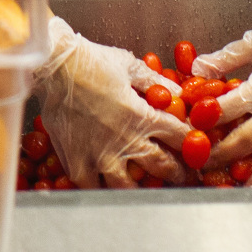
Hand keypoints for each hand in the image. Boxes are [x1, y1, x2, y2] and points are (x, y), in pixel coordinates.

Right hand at [33, 16, 191, 187]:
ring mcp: (100, 156)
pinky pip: (93, 187)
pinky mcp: (77, 162)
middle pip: (162, 166)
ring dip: (142, 189)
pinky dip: (101, 189)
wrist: (54, 67)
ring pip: (129, 187)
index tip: (196, 149)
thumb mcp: (129, 65)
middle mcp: (125, 141)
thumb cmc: (92, 61)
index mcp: (142, 116)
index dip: (191, 143)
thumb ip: (155, 82)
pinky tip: (105, 187)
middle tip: (183, 177)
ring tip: (147, 190)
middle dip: (178, 173)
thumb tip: (177, 92)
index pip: (178, 136)